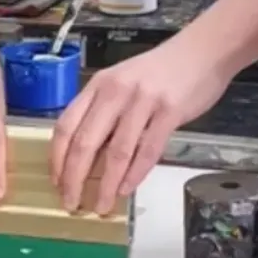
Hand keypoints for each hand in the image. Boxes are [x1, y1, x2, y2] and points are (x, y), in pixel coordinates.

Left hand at [50, 40, 229, 214]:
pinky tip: (127, 190)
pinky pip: (148, 150)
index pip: (66, 125)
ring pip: (116, 152)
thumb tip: (85, 153)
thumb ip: (103, 111)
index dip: (57, 158)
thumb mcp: (121, 82)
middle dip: (74, 179)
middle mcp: (116, 92)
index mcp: (99, 85)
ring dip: (106, 185)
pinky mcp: (169, 112)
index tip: (56, 182)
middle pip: (85, 142)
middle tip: (71, 203)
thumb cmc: (159, 71)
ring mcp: (143, 101)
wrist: (201, 51)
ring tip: (101, 206)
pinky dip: (135, 175)